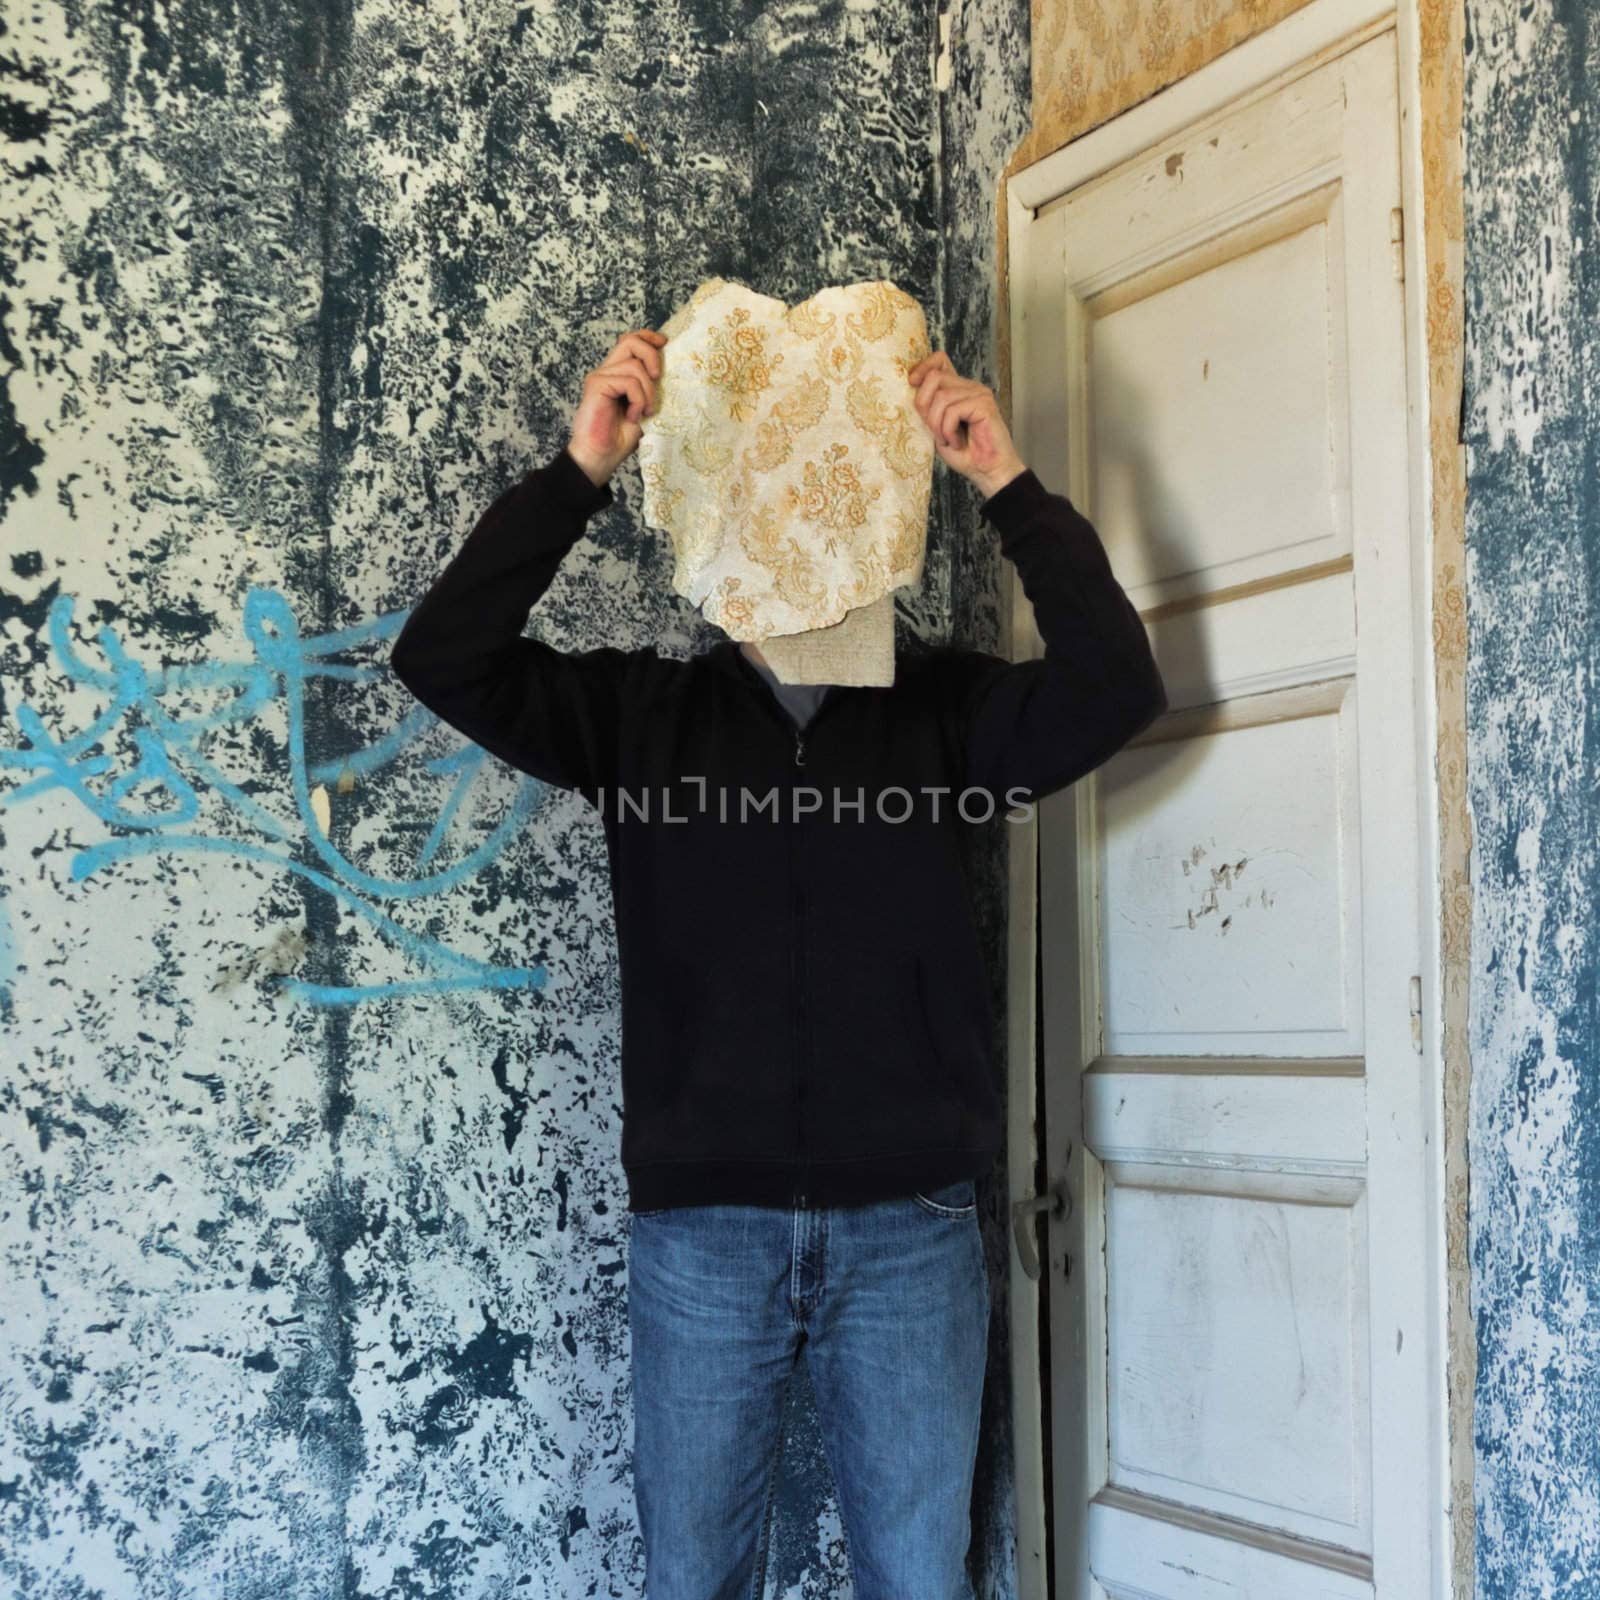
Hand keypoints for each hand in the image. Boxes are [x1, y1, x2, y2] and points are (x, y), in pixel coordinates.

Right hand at [566, 328, 667, 487]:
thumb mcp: (645, 408)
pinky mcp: (596, 385)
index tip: (665, 343)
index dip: (648, 337)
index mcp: (618, 373)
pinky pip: (628, 382)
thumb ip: (651, 387)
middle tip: (659, 378)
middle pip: (631, 341)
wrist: (601, 457)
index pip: (631, 341)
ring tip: (645, 412)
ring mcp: (600, 376)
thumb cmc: (621, 438)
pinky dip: (638, 400)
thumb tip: (669, 368)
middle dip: (652, 355)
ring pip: (634, 365)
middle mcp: (608, 371)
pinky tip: (633, 416)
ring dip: (648, 390)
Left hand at [907, 352, 1026, 498]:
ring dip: (938, 425)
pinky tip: (958, 442)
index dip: (923, 367)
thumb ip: (928, 408)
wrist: (987, 472)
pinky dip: (948, 431)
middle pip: (934, 378)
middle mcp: (969, 387)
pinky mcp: (984, 404)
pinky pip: (952, 410)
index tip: (911, 382)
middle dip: (925, 407)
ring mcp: (978, 393)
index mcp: (958, 389)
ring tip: (948, 440)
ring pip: (941, 397)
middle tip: (934, 431)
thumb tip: (912, 388)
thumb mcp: (937, 428)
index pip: (940, 360)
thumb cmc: (965, 454)